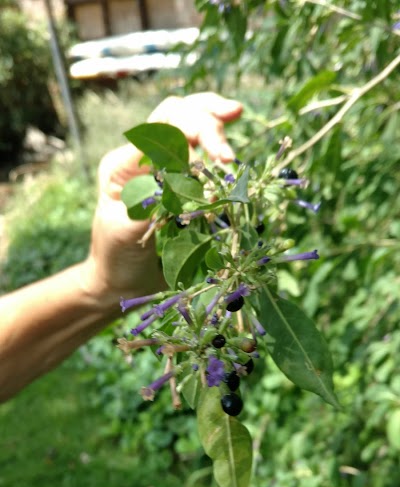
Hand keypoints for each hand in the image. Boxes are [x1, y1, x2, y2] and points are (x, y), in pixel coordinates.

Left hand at [84, 92, 242, 307]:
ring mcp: (164, 168)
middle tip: (231, 150)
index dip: (196, 132)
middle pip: (180, 114)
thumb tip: (185, 180)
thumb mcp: (125, 231)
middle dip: (210, 121)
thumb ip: (151, 203)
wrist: (121, 282)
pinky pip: (203, 158)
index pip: (163, 128)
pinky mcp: (182, 183)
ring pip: (193, 127)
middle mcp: (143, 158)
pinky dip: (219, 156)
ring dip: (217, 132)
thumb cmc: (116, 258)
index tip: (222, 160)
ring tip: (232, 143)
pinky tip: (229, 162)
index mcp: (124, 163)